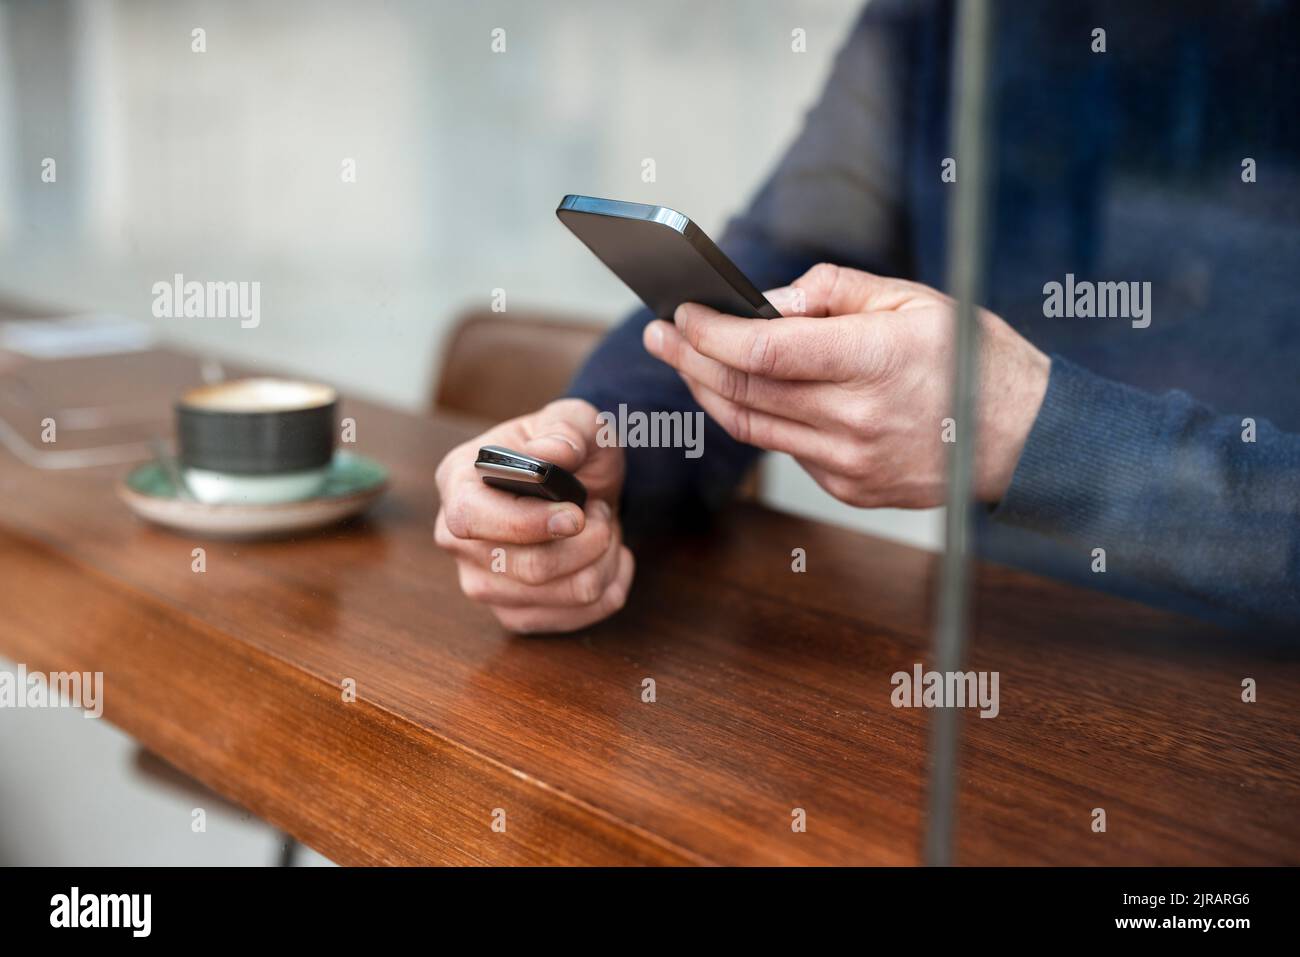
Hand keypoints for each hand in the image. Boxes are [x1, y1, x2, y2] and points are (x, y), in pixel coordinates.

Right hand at [434, 398, 632, 633]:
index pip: (470, 519)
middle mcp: (457, 540)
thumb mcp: (577, 421)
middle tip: (599, 511)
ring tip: (604, 530)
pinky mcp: (514, 613)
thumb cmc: (571, 451)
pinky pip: (573, 619)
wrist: (585, 485)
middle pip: (526, 568)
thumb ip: (567, 429)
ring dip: (603, 561)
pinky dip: (609, 587)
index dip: (525, 524)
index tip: (575, 516)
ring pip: (559, 595)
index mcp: (458, 482)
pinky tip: (610, 558)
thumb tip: (550, 454)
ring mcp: (482, 583)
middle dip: (587, 541)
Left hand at [643, 263, 1049, 507]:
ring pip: (753, 427)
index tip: (682, 313)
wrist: (1022, 439)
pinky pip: (786, 450)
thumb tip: (763, 303)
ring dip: (710, 392)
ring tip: (686, 361)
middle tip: (660, 334)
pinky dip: (759, 418)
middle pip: (746, 390)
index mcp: (875, 361)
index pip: (765, 350)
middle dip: (692, 358)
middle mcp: (858, 419)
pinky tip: (746, 391)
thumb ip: (832, 293)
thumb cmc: (970, 359)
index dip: (711, 332)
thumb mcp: (913, 299)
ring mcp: (851, 463)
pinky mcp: (849, 488)